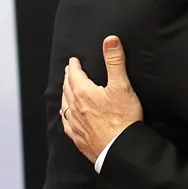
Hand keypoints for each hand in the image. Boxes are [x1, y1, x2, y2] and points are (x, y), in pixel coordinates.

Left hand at [60, 36, 143, 162]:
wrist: (120, 149)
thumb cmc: (122, 118)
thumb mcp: (121, 86)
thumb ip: (115, 61)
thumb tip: (110, 40)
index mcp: (83, 93)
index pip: (75, 75)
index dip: (74, 66)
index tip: (73, 61)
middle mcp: (75, 107)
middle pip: (67, 88)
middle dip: (68, 78)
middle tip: (69, 72)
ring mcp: (75, 123)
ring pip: (65, 105)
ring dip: (65, 94)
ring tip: (66, 89)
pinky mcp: (78, 137)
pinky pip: (66, 123)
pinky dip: (65, 114)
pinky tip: (66, 115)